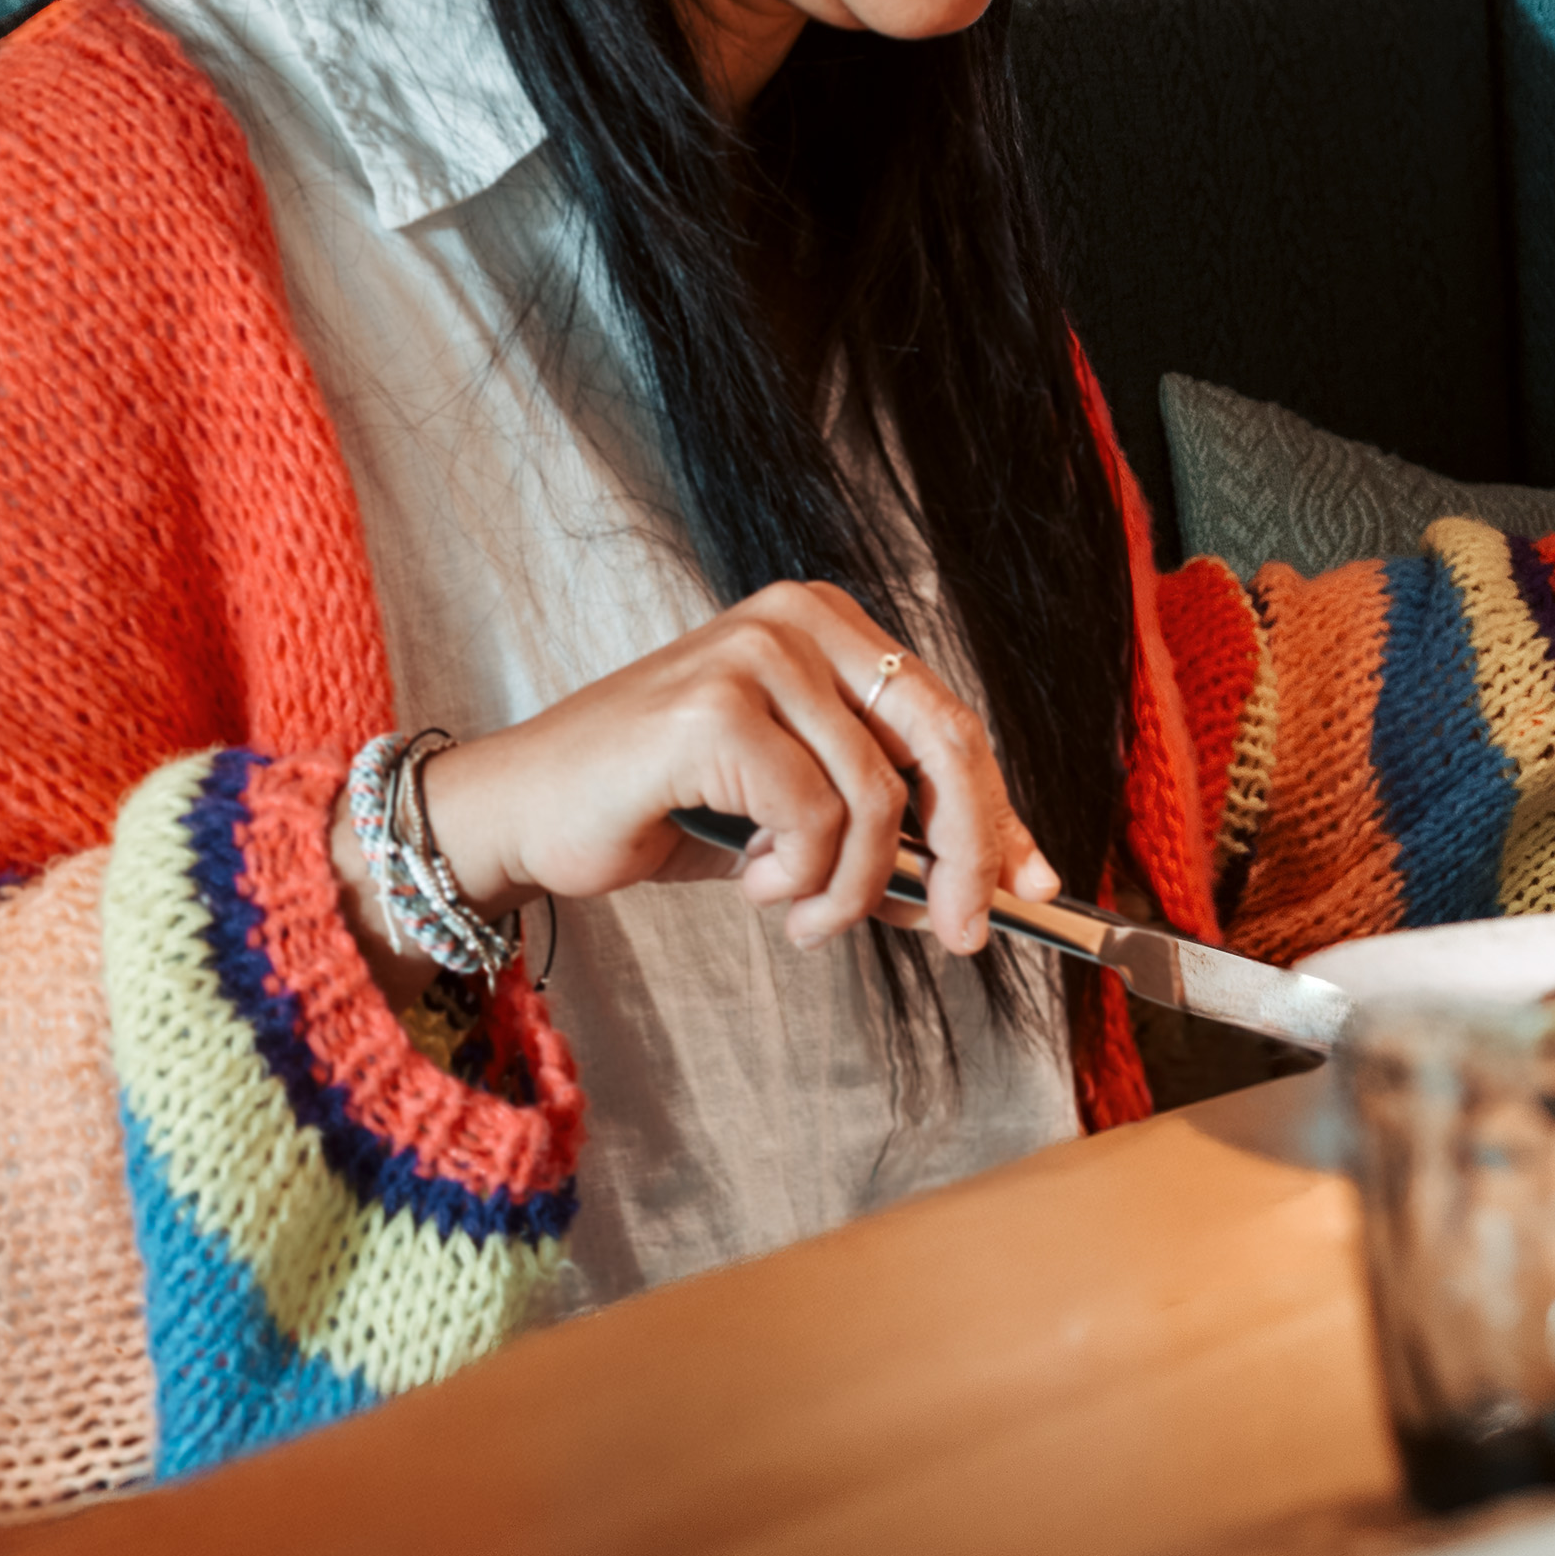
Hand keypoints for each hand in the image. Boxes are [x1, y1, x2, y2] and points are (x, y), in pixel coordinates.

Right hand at [394, 584, 1051, 986]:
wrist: (520, 814)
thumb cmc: (656, 806)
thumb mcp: (790, 814)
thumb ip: (881, 829)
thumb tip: (979, 885)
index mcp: (830, 627)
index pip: (949, 721)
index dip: (999, 810)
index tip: (1035, 886)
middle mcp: (799, 621)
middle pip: (941, 742)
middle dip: (967, 853)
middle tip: (964, 934)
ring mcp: (756, 654)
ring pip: (877, 798)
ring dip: (851, 888)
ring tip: (801, 914)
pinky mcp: (716, 709)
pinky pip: (811, 818)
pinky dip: (794, 877)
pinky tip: (752, 883)